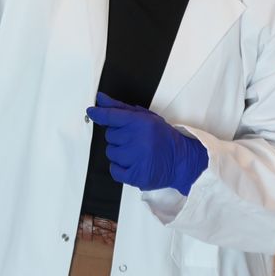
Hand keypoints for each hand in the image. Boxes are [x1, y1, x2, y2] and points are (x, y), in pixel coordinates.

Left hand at [86, 93, 208, 195]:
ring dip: (119, 153)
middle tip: (134, 139)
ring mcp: (136, 159)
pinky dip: (120, 168)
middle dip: (119, 137)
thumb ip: (120, 108)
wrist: (182, 160)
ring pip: (110, 152)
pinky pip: (114, 170)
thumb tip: (100, 99)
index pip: (111, 116)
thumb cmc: (163, 138)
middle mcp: (138, 140)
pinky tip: (132, 163)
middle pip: (109, 135)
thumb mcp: (145, 117)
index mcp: (140, 123)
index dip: (99, 114)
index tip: (92, 112)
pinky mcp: (136, 176)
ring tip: (136, 152)